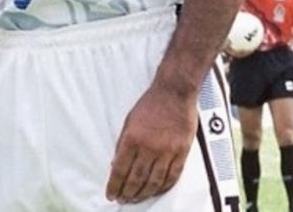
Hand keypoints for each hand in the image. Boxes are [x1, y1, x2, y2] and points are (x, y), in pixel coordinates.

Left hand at [105, 83, 196, 204]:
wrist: (174, 92)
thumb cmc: (150, 104)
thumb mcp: (129, 121)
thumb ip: (122, 144)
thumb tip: (115, 164)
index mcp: (132, 139)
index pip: (120, 169)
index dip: (114, 185)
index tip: (111, 194)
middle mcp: (149, 147)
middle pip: (136, 179)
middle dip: (127, 193)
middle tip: (122, 200)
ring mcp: (167, 151)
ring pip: (154, 182)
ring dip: (144, 194)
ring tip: (136, 199)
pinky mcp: (181, 152)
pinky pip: (172, 176)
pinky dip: (163, 187)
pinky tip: (156, 191)